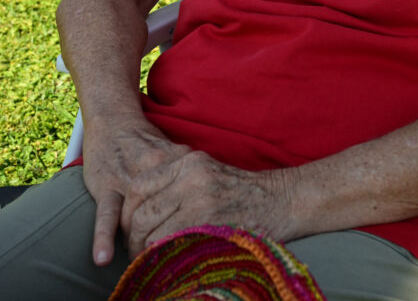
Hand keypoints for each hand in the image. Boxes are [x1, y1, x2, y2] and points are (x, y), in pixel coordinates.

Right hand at [82, 114, 191, 265]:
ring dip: (138, 245)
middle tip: (166, 262)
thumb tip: (213, 204)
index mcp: (178, 163)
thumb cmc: (147, 143)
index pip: (190, 202)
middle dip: (165, 241)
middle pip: (166, 214)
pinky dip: (104, 236)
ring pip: (137, 218)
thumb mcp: (175, 154)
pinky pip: (107, 214)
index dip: (191, 226)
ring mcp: (130, 179)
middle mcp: (156, 170)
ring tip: (140, 266)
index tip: (194, 245)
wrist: (114, 120)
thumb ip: (191, 177)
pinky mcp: (107, 185)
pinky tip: (103, 257)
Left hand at [119, 151, 296, 257]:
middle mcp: (189, 176)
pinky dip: (162, 259)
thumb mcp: (207, 174)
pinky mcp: (208, 222)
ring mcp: (199, 199)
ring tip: (150, 262)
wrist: (282, 200)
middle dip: (133, 239)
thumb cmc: (242, 192)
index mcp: (186, 161)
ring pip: (151, 232)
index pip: (138, 186)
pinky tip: (167, 264)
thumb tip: (140, 211)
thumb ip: (176, 184)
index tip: (131, 230)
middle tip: (137, 253)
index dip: (128, 213)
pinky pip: (169, 246)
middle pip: (140, 212)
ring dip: (145, 253)